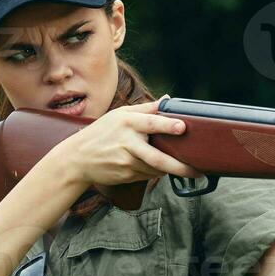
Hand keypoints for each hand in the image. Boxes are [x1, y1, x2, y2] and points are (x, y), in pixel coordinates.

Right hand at [56, 97, 201, 192]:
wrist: (77, 159)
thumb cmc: (100, 133)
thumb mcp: (119, 115)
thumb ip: (145, 109)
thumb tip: (167, 100)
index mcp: (126, 123)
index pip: (150, 123)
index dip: (168, 125)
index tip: (183, 127)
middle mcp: (127, 143)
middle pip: (157, 157)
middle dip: (179, 166)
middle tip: (197, 171)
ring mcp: (126, 162)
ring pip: (156, 168)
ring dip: (170, 169)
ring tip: (185, 168)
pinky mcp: (126, 175)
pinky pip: (148, 175)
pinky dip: (156, 171)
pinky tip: (157, 167)